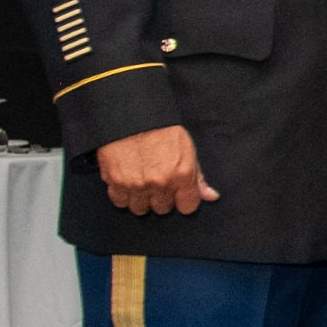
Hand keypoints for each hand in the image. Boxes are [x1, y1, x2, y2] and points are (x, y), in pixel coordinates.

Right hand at [97, 124, 218, 216]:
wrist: (132, 117)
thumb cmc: (163, 131)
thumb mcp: (188, 149)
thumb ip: (198, 177)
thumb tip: (211, 197)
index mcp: (182, 175)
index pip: (187, 207)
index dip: (184, 200)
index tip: (179, 193)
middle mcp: (160, 183)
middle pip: (163, 209)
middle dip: (162, 199)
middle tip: (159, 183)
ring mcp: (136, 185)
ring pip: (141, 209)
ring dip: (142, 199)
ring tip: (142, 183)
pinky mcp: (115, 182)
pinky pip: (121, 202)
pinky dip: (124, 196)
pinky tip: (128, 183)